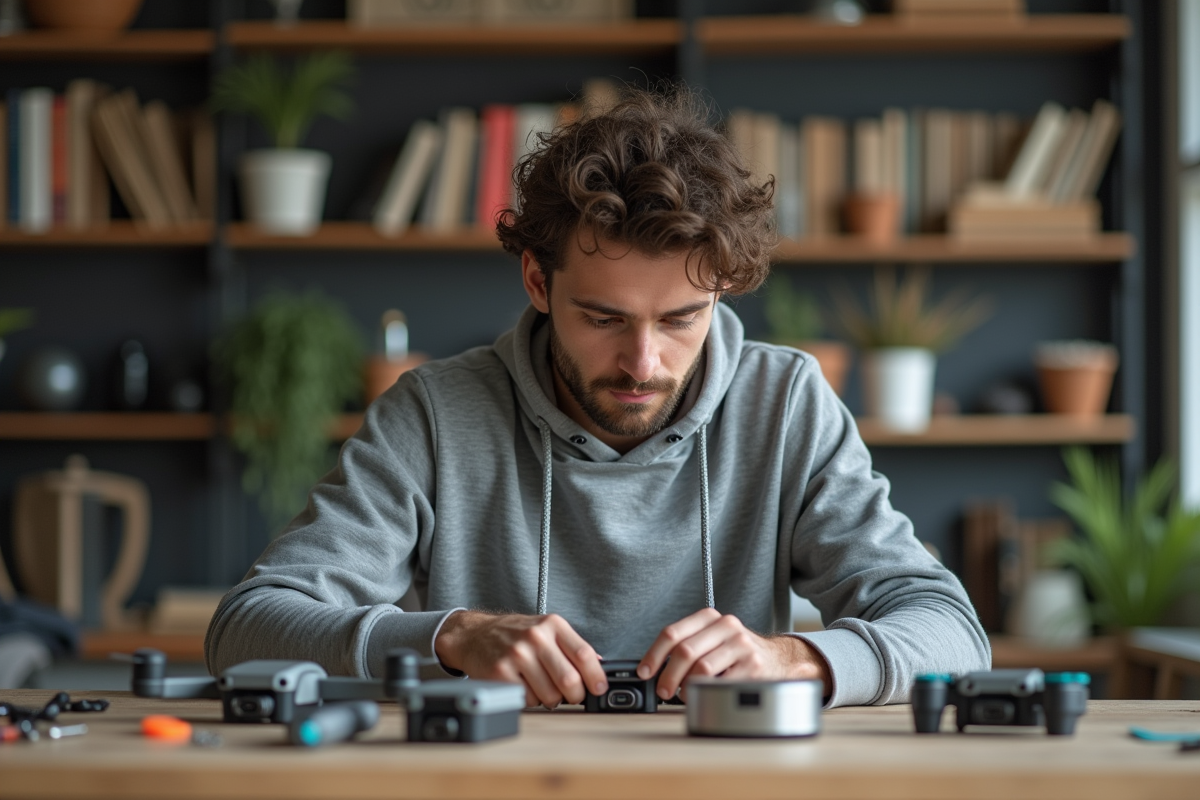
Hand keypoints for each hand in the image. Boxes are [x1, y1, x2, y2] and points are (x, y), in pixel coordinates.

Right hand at [434, 610, 607, 707]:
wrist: (475, 634)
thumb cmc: (515, 633)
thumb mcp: (546, 629)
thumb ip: (571, 646)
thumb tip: (599, 666)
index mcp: (552, 625)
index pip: (584, 654)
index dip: (596, 677)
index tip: (599, 689)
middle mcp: (535, 637)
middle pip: (569, 680)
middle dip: (575, 695)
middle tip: (571, 695)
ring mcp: (517, 655)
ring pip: (550, 696)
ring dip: (551, 699)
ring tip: (542, 686)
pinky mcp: (501, 673)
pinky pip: (528, 701)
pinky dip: (531, 700)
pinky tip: (525, 686)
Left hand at [637, 608, 831, 700]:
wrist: (777, 658)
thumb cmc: (735, 653)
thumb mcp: (712, 639)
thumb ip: (686, 646)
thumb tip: (653, 668)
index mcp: (710, 617)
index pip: (672, 633)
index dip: (654, 655)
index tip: (644, 672)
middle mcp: (726, 626)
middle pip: (685, 651)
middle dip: (667, 675)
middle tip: (662, 690)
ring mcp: (742, 645)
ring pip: (701, 668)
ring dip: (686, 687)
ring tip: (683, 695)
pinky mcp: (753, 666)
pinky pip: (721, 683)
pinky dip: (707, 693)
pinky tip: (704, 696)